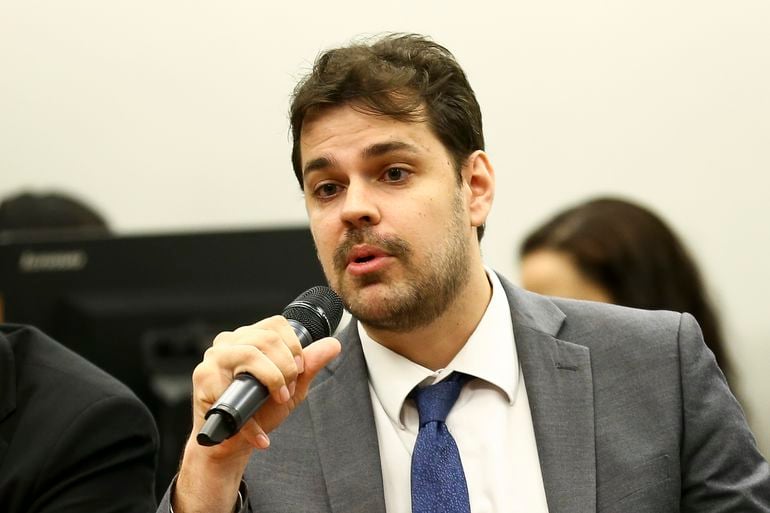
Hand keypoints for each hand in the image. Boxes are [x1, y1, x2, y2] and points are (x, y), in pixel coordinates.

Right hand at [172, 315, 340, 512]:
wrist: (230, 443)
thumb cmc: (259, 411)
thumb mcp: (291, 387)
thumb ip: (310, 365)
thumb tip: (334, 344)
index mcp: (249, 337)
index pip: (276, 324)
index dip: (294, 346)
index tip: (299, 371)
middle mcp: (229, 342)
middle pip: (267, 338)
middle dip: (286, 367)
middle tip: (287, 391)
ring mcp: (213, 358)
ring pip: (251, 353)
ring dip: (272, 381)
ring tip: (277, 401)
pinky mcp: (202, 378)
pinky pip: (233, 389)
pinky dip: (251, 420)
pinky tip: (260, 435)